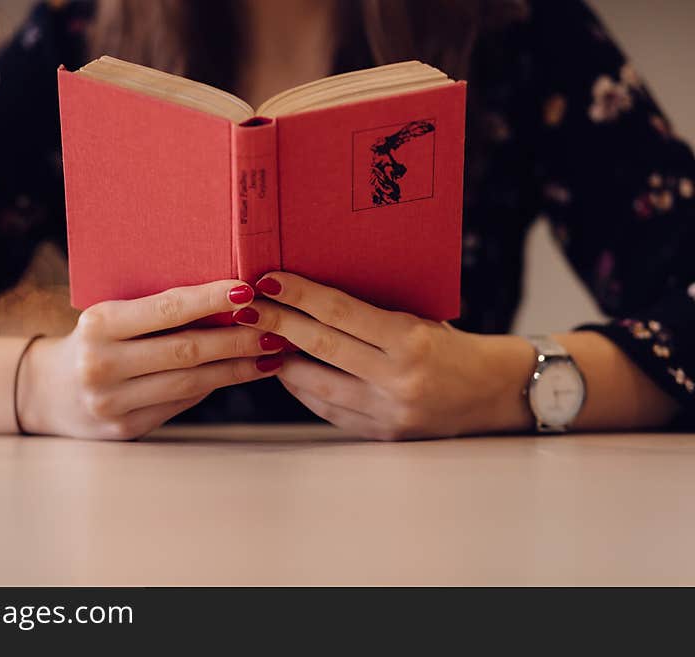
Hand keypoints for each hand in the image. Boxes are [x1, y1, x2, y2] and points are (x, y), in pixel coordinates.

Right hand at [18, 280, 285, 439]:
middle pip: (186, 350)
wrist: (47, 392)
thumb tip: (229, 300)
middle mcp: (102, 365)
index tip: (248, 289)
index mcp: (99, 324)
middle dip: (237, 339)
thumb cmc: (94, 341)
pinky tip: (241, 373)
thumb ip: (157, 312)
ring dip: (237, 368)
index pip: (166, 308)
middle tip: (276, 328)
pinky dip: (215, 386)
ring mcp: (112, 402)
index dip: (210, 299)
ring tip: (271, 353)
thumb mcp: (111, 317)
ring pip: (190, 383)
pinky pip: (181, 403)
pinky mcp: (126, 429)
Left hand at [233, 272, 533, 439]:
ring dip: (282, 360)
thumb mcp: (421, 317)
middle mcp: (397, 378)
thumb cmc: (453, 345)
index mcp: (410, 340)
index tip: (268, 280)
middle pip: (320, 346)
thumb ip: (372, 313)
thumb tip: (313, 294)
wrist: (494, 392)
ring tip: (258, 339)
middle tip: (246, 307)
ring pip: (316, 385)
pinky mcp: (382, 434)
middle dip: (277, 323)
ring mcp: (388, 411)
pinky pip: (329, 410)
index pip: (340, 312)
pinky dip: (304, 390)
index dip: (299, 294)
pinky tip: (287, 371)